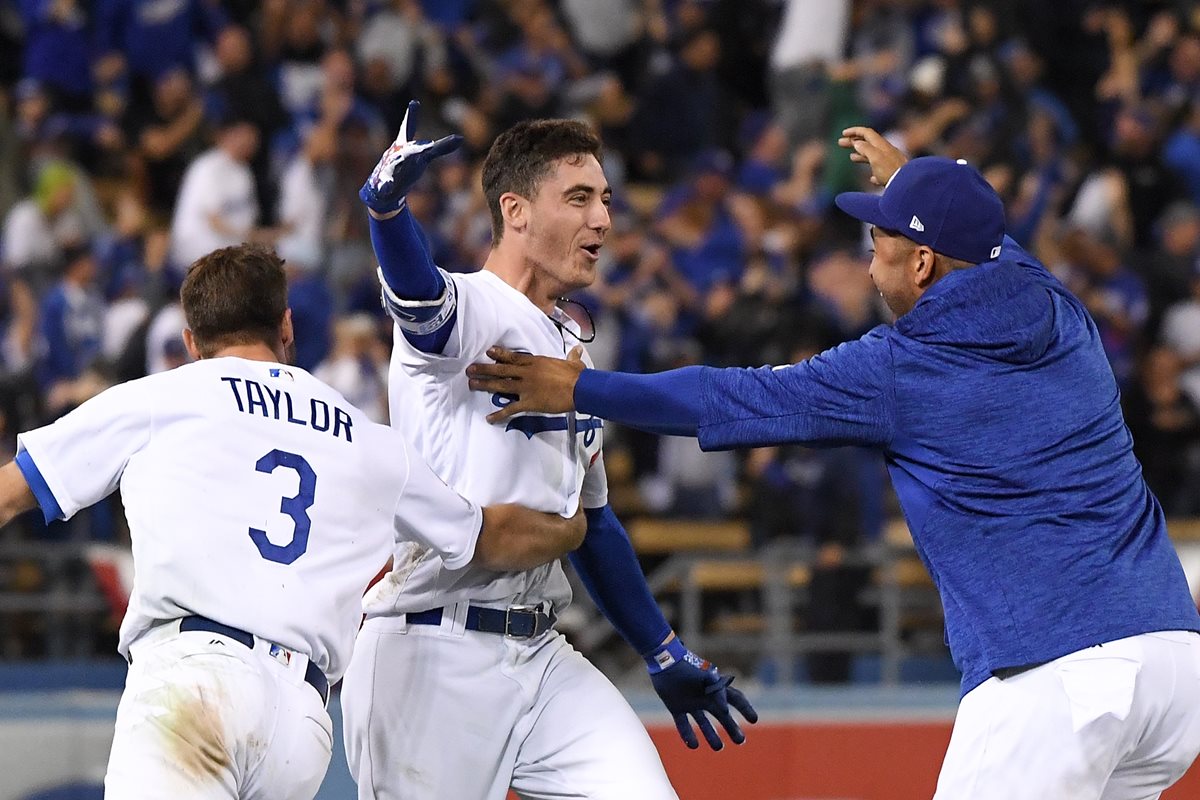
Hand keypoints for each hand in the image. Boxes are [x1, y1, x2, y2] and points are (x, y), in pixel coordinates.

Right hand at [360, 100, 462, 216]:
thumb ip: (441, 147)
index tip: (415, 102)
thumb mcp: (424, 155)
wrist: (384, 187)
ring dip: (398, 162)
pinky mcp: (384, 184)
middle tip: (425, 143)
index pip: (408, 129)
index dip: (411, 116)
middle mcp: (397, 154)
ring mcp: (389, 168)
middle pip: (406, 149)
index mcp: (405, 146)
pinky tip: (386, 186)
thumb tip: (461, 138)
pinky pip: (384, 184)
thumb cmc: (406, 166)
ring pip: (393, 164)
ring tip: (402, 158)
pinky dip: (385, 184)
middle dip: (414, 147)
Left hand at [466, 346, 584, 422]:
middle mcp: (527, 373)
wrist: (580, 389)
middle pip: (502, 370)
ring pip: (501, 386)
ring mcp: (526, 388)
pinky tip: (489, 418)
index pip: (514, 357)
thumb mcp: (574, 363)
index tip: (488, 352)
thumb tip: (577, 350)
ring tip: (472, 384)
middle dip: (485, 369)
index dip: (500, 354)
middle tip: (470, 369)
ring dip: (485, 385)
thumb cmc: (577, 376)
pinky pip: (511, 409)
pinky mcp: (529, 403)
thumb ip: (572, 356)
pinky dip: (499, 414)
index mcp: (536, 362)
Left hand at [646, 637, 757, 749]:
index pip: (735, 699)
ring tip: (719, 748)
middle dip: (732, 728)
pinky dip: (688, 735)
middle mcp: (705, 697)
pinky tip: (693, 745)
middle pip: (722, 715)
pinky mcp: (676, 706)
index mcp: (715, 688)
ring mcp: (690, 702)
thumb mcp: (706, 678)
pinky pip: (683, 724)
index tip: (754, 720)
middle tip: (741, 741)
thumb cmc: (688, 668)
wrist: (665, 661)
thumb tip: (725, 711)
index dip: (745, 709)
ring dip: (711, 735)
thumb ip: (717, 693)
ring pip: (703, 722)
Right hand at [838, 126, 907, 185]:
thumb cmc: (890, 171)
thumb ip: (865, 149)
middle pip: (868, 143)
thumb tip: (857, 143)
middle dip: (853, 142)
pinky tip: (871, 178)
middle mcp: (886, 152)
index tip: (843, 134)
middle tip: (840, 143)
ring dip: (861, 155)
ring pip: (873, 156)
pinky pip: (881, 171)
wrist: (908, 185)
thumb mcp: (875, 158)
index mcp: (881, 145)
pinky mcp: (893, 175)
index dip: (854, 131)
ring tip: (851, 158)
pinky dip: (873, 171)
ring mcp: (890, 163)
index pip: (866, 133)